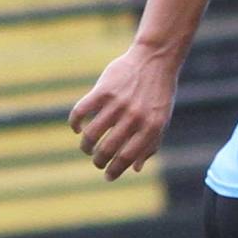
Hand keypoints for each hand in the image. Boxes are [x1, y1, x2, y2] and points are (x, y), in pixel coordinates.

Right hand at [70, 44, 180, 179]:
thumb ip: (150, 145)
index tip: (107, 176)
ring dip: (86, 145)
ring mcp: (118, 103)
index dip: (115, 170)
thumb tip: (135, 169)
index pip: (127, 157)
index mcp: (151, 127)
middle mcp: (134, 117)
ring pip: (91, 133)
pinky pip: (81, 111)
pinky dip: (75, 123)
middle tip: (96, 161)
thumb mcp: (161, 120)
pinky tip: (78, 128)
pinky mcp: (103, 90)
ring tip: (87, 147)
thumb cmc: (159, 94)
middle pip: (107, 148)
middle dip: (98, 160)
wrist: (156, 61)